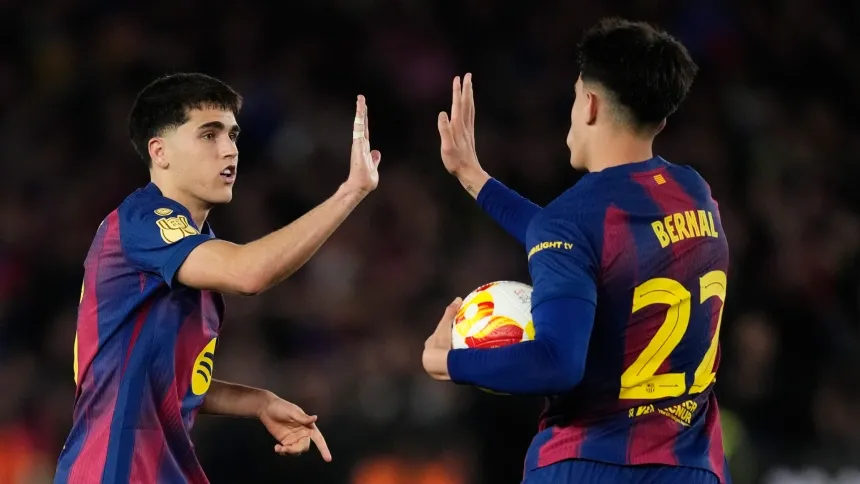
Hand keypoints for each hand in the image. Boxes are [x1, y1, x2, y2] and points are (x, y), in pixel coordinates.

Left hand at [258, 395, 331, 461]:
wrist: (266, 409)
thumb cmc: (281, 407)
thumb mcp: (293, 411)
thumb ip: (303, 417)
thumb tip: (315, 418)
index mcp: (307, 426)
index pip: (318, 438)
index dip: (324, 448)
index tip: (328, 459)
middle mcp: (302, 434)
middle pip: (305, 447)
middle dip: (296, 450)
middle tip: (286, 448)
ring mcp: (293, 439)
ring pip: (296, 451)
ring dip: (289, 452)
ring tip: (278, 448)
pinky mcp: (285, 442)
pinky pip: (287, 451)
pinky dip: (283, 452)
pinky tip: (277, 448)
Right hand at [344, 95, 380, 195]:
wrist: (359, 187)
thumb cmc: (365, 180)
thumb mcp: (374, 168)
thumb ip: (375, 159)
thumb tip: (376, 152)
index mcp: (365, 147)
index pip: (365, 130)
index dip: (365, 119)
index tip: (364, 107)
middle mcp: (361, 144)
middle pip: (362, 124)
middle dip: (361, 110)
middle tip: (361, 97)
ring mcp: (358, 145)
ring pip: (360, 124)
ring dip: (360, 112)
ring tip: (360, 99)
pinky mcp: (358, 147)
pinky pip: (359, 131)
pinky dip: (360, 121)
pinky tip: (360, 112)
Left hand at [422, 298, 461, 379]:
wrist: (439, 365)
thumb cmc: (441, 343)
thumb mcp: (445, 325)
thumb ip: (450, 312)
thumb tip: (458, 299)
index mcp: (429, 344)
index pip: (437, 336)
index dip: (444, 332)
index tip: (453, 330)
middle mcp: (430, 355)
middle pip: (441, 348)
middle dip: (449, 345)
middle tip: (461, 342)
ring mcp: (436, 366)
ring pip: (446, 358)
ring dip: (453, 356)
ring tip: (466, 353)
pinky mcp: (443, 374)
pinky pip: (452, 366)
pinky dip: (457, 363)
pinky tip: (466, 363)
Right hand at [438, 74, 488, 195]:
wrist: (469, 172)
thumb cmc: (456, 162)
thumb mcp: (447, 147)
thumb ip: (444, 130)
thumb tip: (442, 114)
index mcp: (458, 127)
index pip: (457, 105)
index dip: (457, 91)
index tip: (458, 78)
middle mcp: (465, 126)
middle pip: (466, 103)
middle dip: (466, 88)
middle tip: (468, 75)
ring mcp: (468, 130)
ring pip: (470, 108)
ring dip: (469, 96)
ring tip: (469, 86)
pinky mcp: (469, 135)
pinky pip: (470, 115)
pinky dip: (470, 106)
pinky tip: (469, 106)